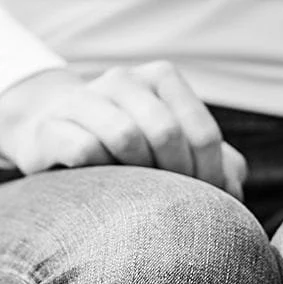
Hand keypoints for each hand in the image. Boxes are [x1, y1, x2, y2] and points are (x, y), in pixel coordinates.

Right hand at [0, 62, 246, 198]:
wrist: (48, 130)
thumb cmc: (124, 145)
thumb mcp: (172, 146)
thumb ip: (214, 161)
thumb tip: (234, 188)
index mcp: (160, 78)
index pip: (201, 133)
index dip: (209, 177)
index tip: (203, 202)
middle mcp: (123, 79)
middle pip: (165, 132)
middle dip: (175, 176)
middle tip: (170, 205)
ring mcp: (82, 98)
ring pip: (125, 135)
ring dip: (135, 175)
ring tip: (135, 193)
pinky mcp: (50, 127)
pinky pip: (84, 150)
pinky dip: (99, 174)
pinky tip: (98, 185)